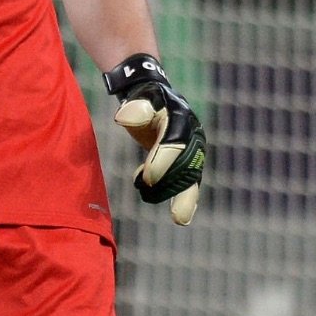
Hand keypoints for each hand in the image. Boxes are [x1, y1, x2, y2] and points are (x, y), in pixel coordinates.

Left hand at [103, 54, 205, 224]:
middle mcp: (192, 136)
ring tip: (178, 217)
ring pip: (192, 177)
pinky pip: (188, 182)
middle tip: (170, 210)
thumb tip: (123, 117)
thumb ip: (135, 108)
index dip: (162, 163)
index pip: (173, 144)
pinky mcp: (187, 162)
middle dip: (179, 188)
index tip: (147, 179)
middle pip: (188, 165)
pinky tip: (180, 216)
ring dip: (183, 197)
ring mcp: (192, 150)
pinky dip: (185, 198)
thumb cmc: (144, 100)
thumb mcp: (140, 99)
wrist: (154, 99)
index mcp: (180, 118)